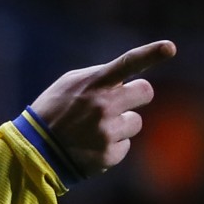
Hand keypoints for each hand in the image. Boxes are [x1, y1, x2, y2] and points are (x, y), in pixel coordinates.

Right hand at [30, 40, 176, 176]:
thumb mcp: (68, 85)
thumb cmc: (52, 112)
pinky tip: (90, 145)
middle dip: (136, 96)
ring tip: (92, 130)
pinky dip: (111, 146)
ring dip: (120, 125)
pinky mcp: (109, 155)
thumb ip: (99, 79)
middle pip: (145, 92)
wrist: (34, 151)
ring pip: (135, 122)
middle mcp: (103, 106)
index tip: (169, 48)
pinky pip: (125, 145)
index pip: (127, 63)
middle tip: (118, 102)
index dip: (151, 53)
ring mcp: (108, 131)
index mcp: (93, 83)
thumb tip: (128, 81)